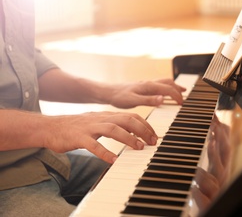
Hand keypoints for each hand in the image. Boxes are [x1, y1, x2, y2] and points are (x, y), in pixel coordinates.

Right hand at [42, 111, 157, 163]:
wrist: (51, 127)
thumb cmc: (77, 128)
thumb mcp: (99, 123)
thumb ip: (115, 126)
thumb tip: (134, 133)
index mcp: (107, 115)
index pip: (131, 116)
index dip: (145, 125)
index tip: (154, 136)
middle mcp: (101, 119)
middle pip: (126, 119)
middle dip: (142, 130)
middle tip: (152, 142)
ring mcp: (90, 127)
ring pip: (113, 129)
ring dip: (128, 138)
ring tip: (139, 148)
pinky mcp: (78, 138)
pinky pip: (93, 145)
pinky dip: (104, 152)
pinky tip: (113, 160)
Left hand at [108, 78, 185, 107]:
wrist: (108, 92)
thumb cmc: (119, 97)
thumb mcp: (133, 101)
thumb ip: (148, 100)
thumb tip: (162, 99)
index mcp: (149, 86)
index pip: (168, 89)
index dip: (176, 96)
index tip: (181, 104)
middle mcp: (149, 83)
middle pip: (168, 83)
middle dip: (178, 89)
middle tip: (184, 97)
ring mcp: (146, 84)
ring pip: (164, 82)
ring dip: (174, 86)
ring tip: (181, 90)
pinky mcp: (143, 87)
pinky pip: (159, 85)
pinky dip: (166, 88)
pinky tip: (164, 93)